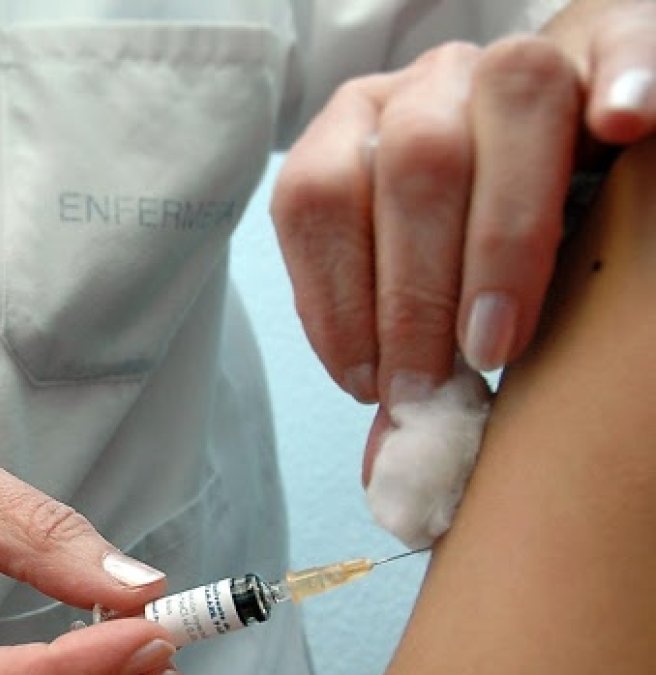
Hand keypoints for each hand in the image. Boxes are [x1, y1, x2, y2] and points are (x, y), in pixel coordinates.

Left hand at [270, 0, 655, 480]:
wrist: (562, 150)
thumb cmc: (477, 245)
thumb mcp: (425, 297)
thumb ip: (407, 363)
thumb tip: (390, 475)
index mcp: (357, 133)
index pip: (317, 198)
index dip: (333, 298)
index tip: (370, 386)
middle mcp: (426, 86)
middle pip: (411, 163)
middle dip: (412, 291)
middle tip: (432, 385)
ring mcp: (514, 59)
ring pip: (506, 104)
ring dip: (502, 236)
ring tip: (499, 338)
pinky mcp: (604, 45)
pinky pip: (614, 42)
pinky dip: (626, 79)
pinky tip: (627, 124)